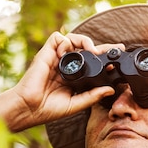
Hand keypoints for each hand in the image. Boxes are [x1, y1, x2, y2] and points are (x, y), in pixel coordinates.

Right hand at [0, 32, 123, 131]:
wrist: (29, 108)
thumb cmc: (48, 109)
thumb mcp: (76, 104)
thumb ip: (92, 96)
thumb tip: (110, 89)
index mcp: (72, 77)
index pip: (91, 63)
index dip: (104, 58)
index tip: (118, 56)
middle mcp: (65, 66)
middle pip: (85, 49)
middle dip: (101, 47)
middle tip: (115, 49)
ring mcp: (55, 59)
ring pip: (73, 39)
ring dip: (85, 41)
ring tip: (92, 51)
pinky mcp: (46, 53)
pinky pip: (58, 38)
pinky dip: (67, 41)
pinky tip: (71, 52)